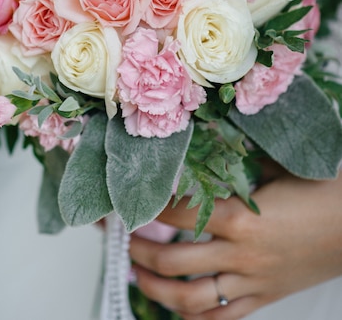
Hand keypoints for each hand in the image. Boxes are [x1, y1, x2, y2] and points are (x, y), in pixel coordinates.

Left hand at [129, 172, 341, 318]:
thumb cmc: (321, 193)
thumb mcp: (277, 168)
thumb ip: (239, 161)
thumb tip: (209, 145)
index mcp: (240, 219)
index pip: (178, 216)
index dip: (150, 209)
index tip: (135, 202)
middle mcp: (240, 255)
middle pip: (173, 262)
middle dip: (141, 252)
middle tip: (127, 240)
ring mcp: (251, 282)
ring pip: (191, 301)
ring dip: (157, 290)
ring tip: (139, 276)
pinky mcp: (264, 299)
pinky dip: (195, 319)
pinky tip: (177, 310)